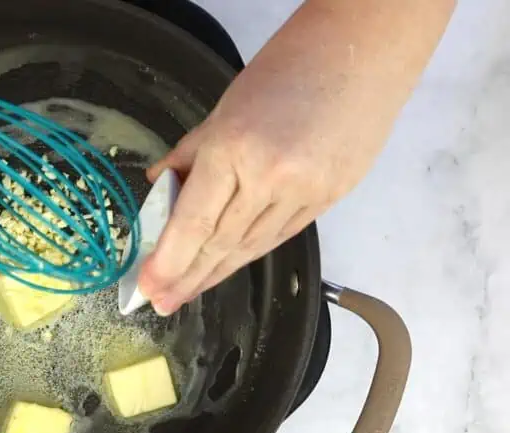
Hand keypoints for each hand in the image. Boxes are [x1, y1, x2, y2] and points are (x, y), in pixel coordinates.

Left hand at [138, 0, 454, 315]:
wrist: (363, 50)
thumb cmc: (288, 67)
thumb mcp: (223, 107)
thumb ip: (189, 154)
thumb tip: (160, 188)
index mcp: (234, 150)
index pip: (193, 222)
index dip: (168, 261)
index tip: (147, 288)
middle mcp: (270, 178)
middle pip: (220, 242)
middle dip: (187, 277)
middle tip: (162, 302)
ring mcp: (306, 191)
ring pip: (252, 246)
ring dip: (217, 272)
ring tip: (189, 292)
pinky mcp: (330, 197)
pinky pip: (282, 235)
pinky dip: (252, 252)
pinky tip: (230, 266)